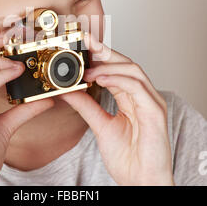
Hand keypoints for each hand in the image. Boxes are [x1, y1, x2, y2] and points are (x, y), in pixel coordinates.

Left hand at [58, 33, 173, 185]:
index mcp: (131, 99)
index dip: (100, 56)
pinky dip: (117, 78)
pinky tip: (99, 77)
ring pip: (133, 70)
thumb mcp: (101, 126)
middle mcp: (142, 96)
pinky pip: (136, 86)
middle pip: (126, 64)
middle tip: (85, 41)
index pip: (116, 70)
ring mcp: (151, 102)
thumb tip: (68, 90)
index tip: (82, 45)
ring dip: (109, 64)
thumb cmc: (127, 158)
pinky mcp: (154, 111)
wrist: (141, 182)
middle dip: (105, 51)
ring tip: (87, 67)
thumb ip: (86, 106)